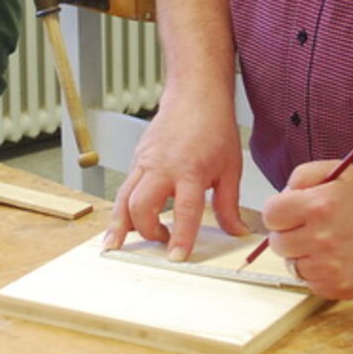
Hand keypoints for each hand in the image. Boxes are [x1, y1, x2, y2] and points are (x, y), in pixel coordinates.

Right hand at [104, 93, 250, 259]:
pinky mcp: (137, 160)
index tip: (177, 257)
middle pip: (142, 206)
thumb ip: (229, 205)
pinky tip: (121, 224)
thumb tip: (237, 232)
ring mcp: (145, 162)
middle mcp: (163, 167)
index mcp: (191, 170)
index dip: (180, 237)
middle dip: (147, 232)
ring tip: (115, 246)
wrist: (195, 96)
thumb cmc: (214, 127)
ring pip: (123, 198)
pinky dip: (121, 208)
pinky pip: (124, 188)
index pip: (184, 211)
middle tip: (161, 243)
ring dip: (119, 225)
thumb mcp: (230, 168)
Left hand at [260, 160, 352, 299]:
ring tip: (324, 243)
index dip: (279, 212)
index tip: (289, 212)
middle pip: (277, 243)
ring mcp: (330, 267)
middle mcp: (322, 238)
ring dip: (302, 255)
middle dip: (288, 233)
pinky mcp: (339, 286)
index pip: (270, 215)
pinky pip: (309, 282)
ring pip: (291, 265)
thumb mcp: (336, 171)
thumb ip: (302, 175)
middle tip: (308, 228)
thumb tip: (282, 195)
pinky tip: (333, 258)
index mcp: (318, 206)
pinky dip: (317, 272)